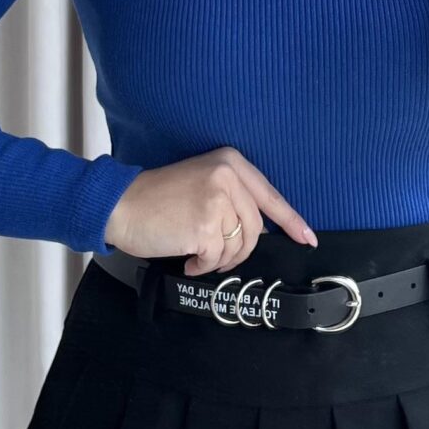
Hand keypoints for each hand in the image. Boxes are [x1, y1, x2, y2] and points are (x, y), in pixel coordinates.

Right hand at [103, 148, 317, 273]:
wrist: (121, 204)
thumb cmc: (158, 198)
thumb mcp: (203, 182)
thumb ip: (234, 197)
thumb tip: (264, 230)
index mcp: (231, 162)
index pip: (271, 197)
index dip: (292, 221)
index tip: (308, 239)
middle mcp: (227, 177)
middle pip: (256, 229)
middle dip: (240, 251)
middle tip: (215, 255)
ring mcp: (217, 201)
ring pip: (239, 246)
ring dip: (219, 260)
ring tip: (196, 254)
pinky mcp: (205, 226)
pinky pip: (217, 259)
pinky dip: (202, 266)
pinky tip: (186, 259)